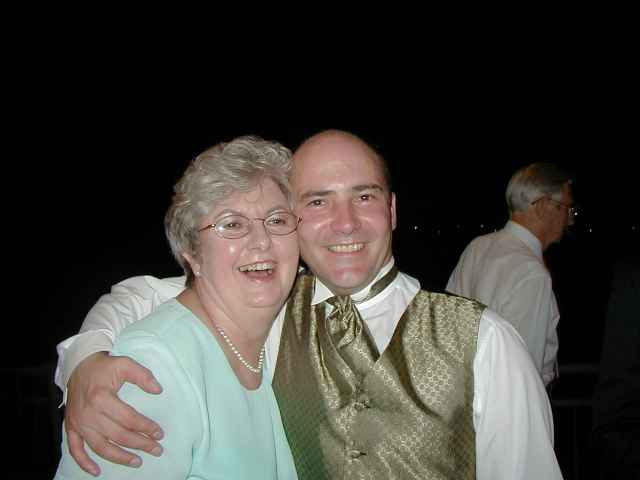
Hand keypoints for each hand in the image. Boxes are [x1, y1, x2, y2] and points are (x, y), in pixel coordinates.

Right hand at [64, 352, 163, 475]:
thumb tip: (158, 390)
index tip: (160, 433)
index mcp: (102, 398)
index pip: (129, 419)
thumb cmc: (104, 366)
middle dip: (140, 444)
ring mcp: (78, 423)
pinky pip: (75, 449)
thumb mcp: (125, 364)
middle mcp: (89, 414)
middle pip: (118, 435)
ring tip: (137, 461)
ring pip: (100, 447)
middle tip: (156, 450)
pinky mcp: (71, 427)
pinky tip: (96, 471)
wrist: (78, 365)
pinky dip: (84, 463)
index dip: (146, 427)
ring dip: (119, 457)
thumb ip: (143, 376)